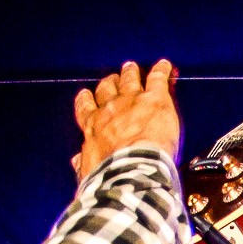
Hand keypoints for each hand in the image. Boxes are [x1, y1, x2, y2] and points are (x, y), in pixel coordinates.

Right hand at [72, 59, 181, 182]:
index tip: (87, 96)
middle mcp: (110, 111)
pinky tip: (164, 66)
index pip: (86, 110)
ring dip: (131, 74)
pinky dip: (161, 71)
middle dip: (110, 84)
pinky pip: (157, 79)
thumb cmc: (111, 177)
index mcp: (93, 129)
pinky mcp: (155, 100)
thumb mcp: (90, 172)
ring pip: (129, 80)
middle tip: (112, 79)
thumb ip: (85, 163)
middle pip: (107, 90)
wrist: (131, 172)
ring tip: (132, 68)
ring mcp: (132, 102)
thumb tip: (78, 163)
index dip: (87, 101)